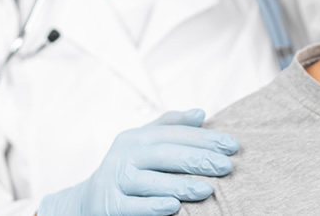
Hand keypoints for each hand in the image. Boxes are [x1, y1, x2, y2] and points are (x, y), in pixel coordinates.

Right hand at [38, 109, 237, 215]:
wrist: (86, 202)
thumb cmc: (128, 169)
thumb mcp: (144, 144)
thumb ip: (171, 126)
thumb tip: (201, 113)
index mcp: (136, 137)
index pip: (175, 134)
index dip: (205, 138)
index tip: (232, 146)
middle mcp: (124, 155)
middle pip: (165, 154)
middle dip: (199, 160)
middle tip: (226, 167)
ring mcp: (113, 180)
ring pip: (150, 181)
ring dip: (180, 185)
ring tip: (208, 189)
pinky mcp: (107, 206)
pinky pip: (131, 206)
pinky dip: (152, 206)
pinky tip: (174, 206)